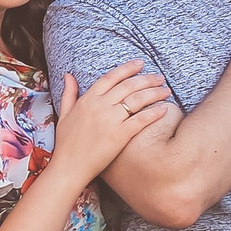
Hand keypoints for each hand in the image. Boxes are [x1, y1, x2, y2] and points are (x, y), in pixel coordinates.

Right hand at [51, 62, 171, 178]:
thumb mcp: (65, 114)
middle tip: (160, 78)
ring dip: (154, 92)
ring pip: (137, 99)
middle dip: (147, 79)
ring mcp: (110, 120)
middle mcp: (100, 106)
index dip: (127, 68)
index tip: (140, 63)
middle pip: (128, 86)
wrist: (69, 167)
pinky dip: (154, 113)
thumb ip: (68, 93)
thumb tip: (69, 75)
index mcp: (87, 99)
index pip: (111, 77)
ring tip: (166, 90)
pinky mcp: (120, 135)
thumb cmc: (65, 143)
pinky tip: (164, 109)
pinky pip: (141, 120)